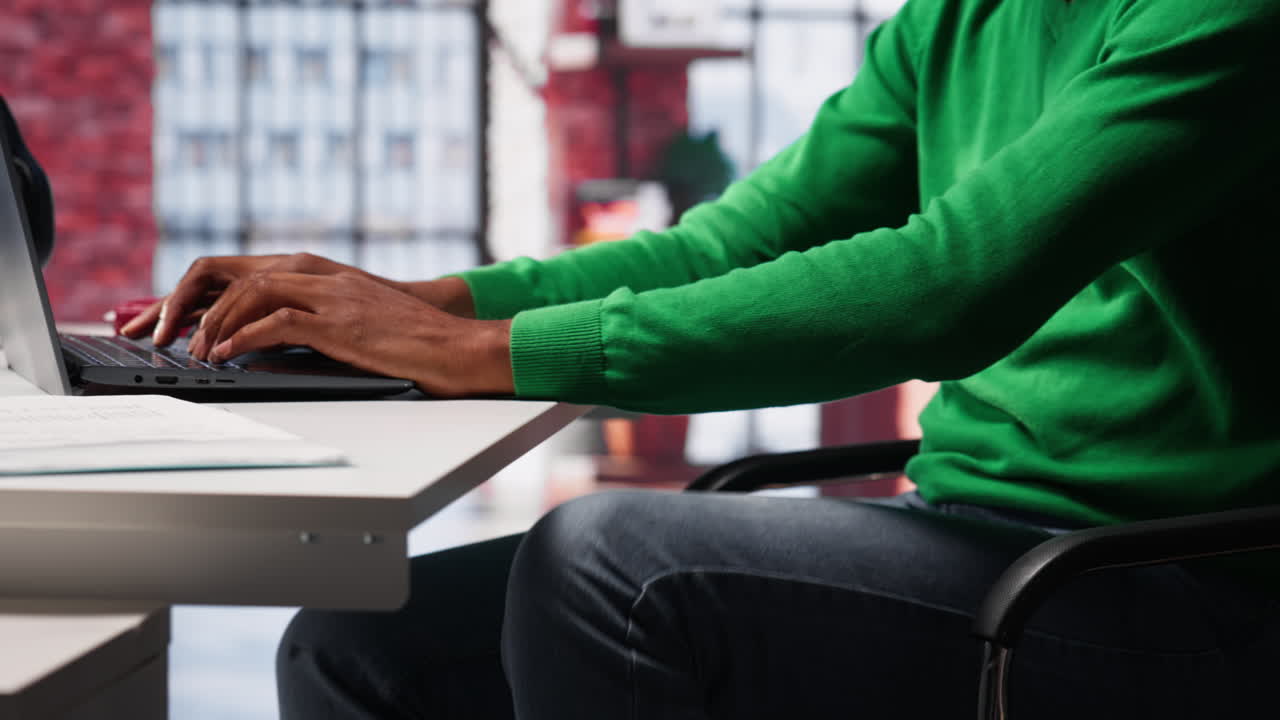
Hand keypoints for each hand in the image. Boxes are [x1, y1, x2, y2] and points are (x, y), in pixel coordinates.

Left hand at [120, 253, 472, 345]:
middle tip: (176, 334)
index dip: (209, 292)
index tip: (183, 318)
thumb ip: (319, 318)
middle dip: (199, 304)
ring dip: (217, 322)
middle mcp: (323, 275)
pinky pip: (278, 322)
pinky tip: (228, 353)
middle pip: (241, 275)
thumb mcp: (359, 320)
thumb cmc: (412, 340)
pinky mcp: (340, 323)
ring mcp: (332, 296)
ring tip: (199, 350)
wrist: (455, 345)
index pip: (250, 269)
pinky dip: (245, 336)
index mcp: (325, 272)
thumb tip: (272, 340)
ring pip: (254, 292)